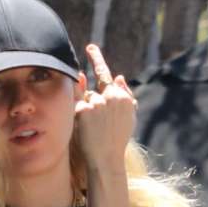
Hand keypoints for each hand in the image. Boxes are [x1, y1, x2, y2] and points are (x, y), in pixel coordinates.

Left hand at [73, 43, 135, 171]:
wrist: (108, 159)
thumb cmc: (118, 140)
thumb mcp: (129, 119)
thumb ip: (126, 96)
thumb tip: (119, 76)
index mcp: (123, 97)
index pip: (106, 75)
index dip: (96, 59)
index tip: (89, 47)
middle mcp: (111, 96)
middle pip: (95, 92)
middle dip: (95, 104)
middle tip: (85, 87)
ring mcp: (97, 102)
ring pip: (86, 100)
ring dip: (88, 113)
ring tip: (96, 131)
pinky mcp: (84, 109)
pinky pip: (77, 108)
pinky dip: (80, 118)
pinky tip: (88, 130)